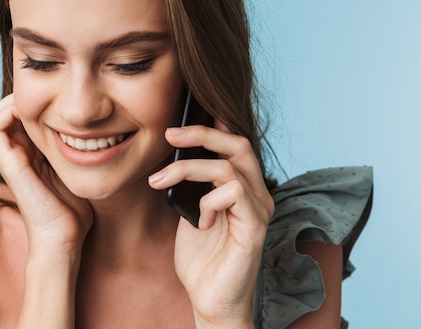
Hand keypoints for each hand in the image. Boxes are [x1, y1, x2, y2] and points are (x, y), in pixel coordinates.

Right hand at [0, 94, 92, 253]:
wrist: (63, 238)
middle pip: (6, 112)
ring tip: (38, 96)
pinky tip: (34, 109)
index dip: (36, 101)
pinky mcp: (8, 162)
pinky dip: (8, 110)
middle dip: (25, 96)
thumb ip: (81, 153)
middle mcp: (18, 153)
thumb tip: (101, 132)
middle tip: (49, 90)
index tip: (59, 94)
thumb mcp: (79, 172)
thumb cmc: (74, 211)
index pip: (22, 117)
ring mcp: (10, 157)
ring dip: (13, 100)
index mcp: (32, 154)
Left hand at [148, 124, 273, 327]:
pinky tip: (200, 222)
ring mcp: (259, 210)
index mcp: (244, 187)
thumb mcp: (190, 209)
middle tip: (169, 135)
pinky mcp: (255, 228)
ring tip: (161, 183)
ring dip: (189, 169)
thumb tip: (177, 150)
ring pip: (230, 167)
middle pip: (239, 144)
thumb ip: (193, 183)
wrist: (208, 299)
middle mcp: (257, 194)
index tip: (180, 120)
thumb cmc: (200, 258)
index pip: (235, 144)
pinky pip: (234, 193)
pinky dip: (208, 201)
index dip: (212, 126)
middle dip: (202, 133)